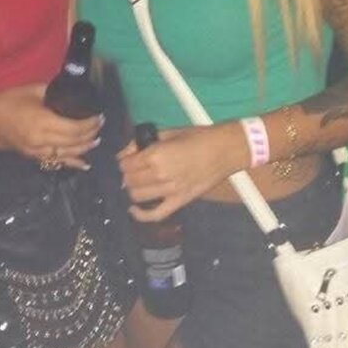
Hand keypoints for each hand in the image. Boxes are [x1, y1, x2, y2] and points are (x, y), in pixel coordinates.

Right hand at [0, 84, 103, 170]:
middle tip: (100, 125)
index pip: (74, 128)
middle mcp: (41, 140)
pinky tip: (84, 164)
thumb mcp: (34, 90)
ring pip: (67, 154)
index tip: (100, 116)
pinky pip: (56, 161)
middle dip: (90, 134)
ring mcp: (37, 151)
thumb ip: (56, 92)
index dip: (90, 124)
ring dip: (84, 148)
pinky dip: (72, 163)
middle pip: (73, 142)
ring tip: (96, 140)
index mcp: (42, 122)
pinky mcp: (33, 156)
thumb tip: (74, 92)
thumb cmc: (9, 100)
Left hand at [119, 125, 240, 220]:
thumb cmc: (198, 137)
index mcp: (155, 155)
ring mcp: (170, 191)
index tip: (128, 159)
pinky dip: (141, 215)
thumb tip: (124, 152)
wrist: (224, 150)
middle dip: (127, 174)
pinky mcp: (180, 201)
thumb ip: (143, 142)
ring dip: (133, 189)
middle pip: (129, 180)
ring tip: (139, 183)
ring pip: (137, 196)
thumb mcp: (168, 132)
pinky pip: (155, 214)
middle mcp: (159, 174)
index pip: (126, 164)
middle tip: (134, 169)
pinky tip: (133, 210)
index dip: (123, 161)